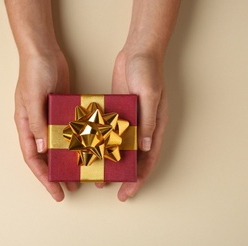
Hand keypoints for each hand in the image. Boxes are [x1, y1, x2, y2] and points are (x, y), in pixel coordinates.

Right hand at [14, 51, 77, 200]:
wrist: (44, 51)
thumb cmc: (34, 72)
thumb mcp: (34, 98)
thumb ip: (37, 123)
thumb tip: (42, 149)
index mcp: (26, 124)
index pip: (32, 157)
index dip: (43, 177)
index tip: (55, 192)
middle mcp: (37, 125)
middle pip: (45, 156)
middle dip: (56, 174)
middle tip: (70, 188)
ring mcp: (50, 118)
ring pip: (58, 146)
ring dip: (68, 160)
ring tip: (81, 174)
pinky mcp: (61, 110)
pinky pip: (69, 131)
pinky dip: (76, 142)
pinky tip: (87, 149)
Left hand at [95, 50, 167, 200]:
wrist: (138, 51)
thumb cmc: (148, 71)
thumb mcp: (149, 95)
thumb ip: (148, 121)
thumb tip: (145, 147)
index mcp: (156, 125)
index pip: (148, 159)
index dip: (139, 178)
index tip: (127, 193)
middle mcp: (144, 126)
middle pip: (134, 157)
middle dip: (122, 175)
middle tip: (106, 187)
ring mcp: (130, 120)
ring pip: (120, 146)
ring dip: (109, 160)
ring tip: (95, 172)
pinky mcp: (118, 111)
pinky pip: (111, 131)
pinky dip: (103, 142)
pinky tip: (91, 149)